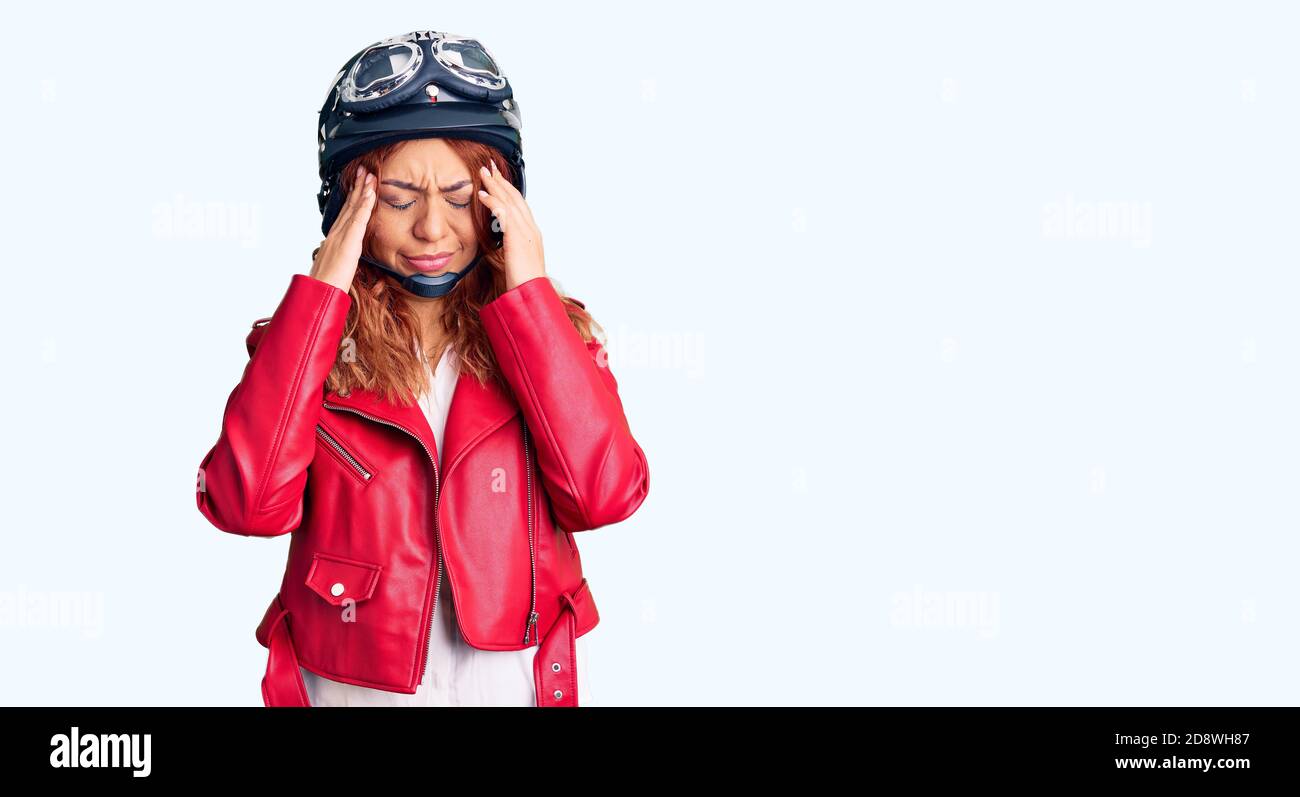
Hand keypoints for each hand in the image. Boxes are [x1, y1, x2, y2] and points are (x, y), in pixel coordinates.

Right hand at [310, 164, 376, 293]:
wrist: (320, 293)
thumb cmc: (327, 283)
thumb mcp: (334, 265)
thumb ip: (337, 255)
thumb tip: (335, 252)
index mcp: (334, 238)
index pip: (346, 213)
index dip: (353, 197)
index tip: (360, 184)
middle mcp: (336, 233)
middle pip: (349, 206)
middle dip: (358, 187)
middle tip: (364, 170)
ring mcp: (341, 236)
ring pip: (354, 208)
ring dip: (363, 190)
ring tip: (370, 175)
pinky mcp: (348, 242)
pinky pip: (358, 220)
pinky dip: (364, 206)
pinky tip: (370, 194)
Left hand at [477, 158, 545, 289]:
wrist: (532, 293)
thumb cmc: (524, 283)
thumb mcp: (517, 262)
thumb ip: (511, 249)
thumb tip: (502, 246)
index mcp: (532, 234)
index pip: (520, 206)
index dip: (508, 191)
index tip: (498, 181)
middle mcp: (531, 229)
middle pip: (515, 198)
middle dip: (502, 181)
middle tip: (490, 167)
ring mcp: (526, 231)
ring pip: (509, 201)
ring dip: (495, 185)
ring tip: (483, 173)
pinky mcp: (517, 236)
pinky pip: (503, 213)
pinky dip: (492, 201)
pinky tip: (482, 195)